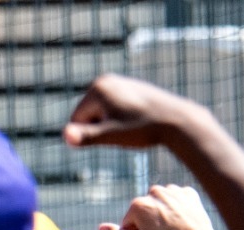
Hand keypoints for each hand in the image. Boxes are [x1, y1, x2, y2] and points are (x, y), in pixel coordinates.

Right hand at [63, 74, 205, 150]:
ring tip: (133, 124)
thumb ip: (85, 136)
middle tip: (126, 128)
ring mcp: (120, 82)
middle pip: (88, 115)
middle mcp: (106, 80)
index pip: (76, 120)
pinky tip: (139, 120)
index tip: (116, 130)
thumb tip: (65, 136)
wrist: (177, 120)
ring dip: (112, 124)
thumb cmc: (143, 128)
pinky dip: (122, 118)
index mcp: (97, 88)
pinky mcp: (131, 88)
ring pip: (102, 114)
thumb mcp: (111, 135)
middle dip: (101, 126)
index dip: (92, 133)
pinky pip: (115, 109)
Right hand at [100, 184, 233, 229]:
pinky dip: (177, 209)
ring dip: (162, 214)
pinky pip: (176, 200)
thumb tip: (101, 227)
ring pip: (160, 204)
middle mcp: (155, 192)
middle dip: (148, 222)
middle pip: (144, 210)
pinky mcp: (189, 193)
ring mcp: (173, 190)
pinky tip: (182, 221)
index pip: (129, 221)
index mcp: (138, 204)